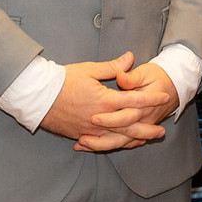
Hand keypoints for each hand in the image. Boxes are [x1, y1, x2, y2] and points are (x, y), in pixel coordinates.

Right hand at [38, 52, 169, 149]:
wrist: (37, 96)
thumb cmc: (62, 80)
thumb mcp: (89, 70)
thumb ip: (112, 67)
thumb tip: (130, 57)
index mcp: (105, 99)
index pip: (134, 100)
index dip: (151, 98)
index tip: (164, 97)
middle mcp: (100, 117)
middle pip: (130, 125)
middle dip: (147, 128)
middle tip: (162, 131)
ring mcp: (90, 129)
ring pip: (117, 137)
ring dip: (134, 139)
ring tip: (146, 140)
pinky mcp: (81, 134)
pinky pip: (102, 143)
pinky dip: (114, 144)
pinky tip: (122, 144)